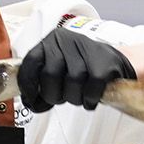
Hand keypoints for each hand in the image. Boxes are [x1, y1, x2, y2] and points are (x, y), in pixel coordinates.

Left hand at [17, 28, 135, 112]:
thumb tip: (30, 103)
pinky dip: (90, 99)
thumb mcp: (59, 70)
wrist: (115, 64)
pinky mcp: (105, 62)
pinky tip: (91, 96)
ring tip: (80, 95)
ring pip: (72, 82)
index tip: (32, 98)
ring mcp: (87, 48)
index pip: (31, 62)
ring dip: (74, 98)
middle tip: (62, 97)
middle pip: (50, 75)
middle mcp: (67, 40)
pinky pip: (91, 88)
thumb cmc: (83, 68)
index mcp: (51, 41)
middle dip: (54, 94)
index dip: (29, 85)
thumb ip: (42, 84)